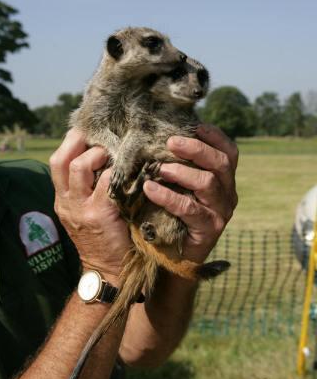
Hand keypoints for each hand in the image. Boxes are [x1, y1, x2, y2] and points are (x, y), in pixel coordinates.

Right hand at [49, 128, 130, 283]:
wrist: (109, 272)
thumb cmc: (103, 239)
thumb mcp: (85, 214)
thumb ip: (87, 191)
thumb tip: (105, 159)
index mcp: (63, 200)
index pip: (57, 162)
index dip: (71, 142)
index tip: (89, 131)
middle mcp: (67, 202)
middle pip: (61, 160)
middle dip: (79, 141)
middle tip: (100, 137)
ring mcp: (81, 208)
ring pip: (80, 167)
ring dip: (99, 155)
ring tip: (115, 155)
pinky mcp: (100, 214)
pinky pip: (107, 183)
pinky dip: (119, 173)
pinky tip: (132, 170)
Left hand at [142, 124, 237, 263]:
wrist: (173, 254)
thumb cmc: (173, 211)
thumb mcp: (179, 184)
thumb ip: (178, 162)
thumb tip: (164, 135)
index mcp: (224, 178)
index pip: (228, 151)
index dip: (214, 135)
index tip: (194, 124)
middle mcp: (228, 193)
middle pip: (222, 162)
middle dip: (196, 148)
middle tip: (170, 142)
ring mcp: (221, 212)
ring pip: (208, 183)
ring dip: (181, 171)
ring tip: (158, 168)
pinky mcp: (209, 229)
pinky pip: (190, 208)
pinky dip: (168, 196)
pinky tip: (149, 189)